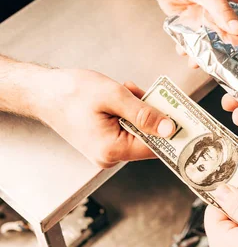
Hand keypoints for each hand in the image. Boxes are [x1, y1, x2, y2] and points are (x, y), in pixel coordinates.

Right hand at [35, 69, 174, 167]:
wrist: (42, 91)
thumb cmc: (70, 92)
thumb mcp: (113, 97)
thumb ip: (144, 114)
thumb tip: (169, 128)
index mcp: (111, 150)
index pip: (155, 147)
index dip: (172, 131)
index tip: (187, 118)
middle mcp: (109, 156)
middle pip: (149, 138)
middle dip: (151, 113)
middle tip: (144, 92)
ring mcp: (106, 150)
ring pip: (140, 130)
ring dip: (140, 109)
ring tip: (127, 90)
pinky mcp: (105, 140)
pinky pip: (128, 127)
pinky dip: (130, 110)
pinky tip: (122, 96)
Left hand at [144, 0, 237, 67]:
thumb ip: (222, 12)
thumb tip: (237, 29)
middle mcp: (221, 7)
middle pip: (226, 32)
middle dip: (222, 47)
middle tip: (218, 60)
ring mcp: (205, 14)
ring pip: (209, 37)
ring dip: (204, 50)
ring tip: (198, 61)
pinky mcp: (189, 20)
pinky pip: (192, 36)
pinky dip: (189, 46)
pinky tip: (186, 52)